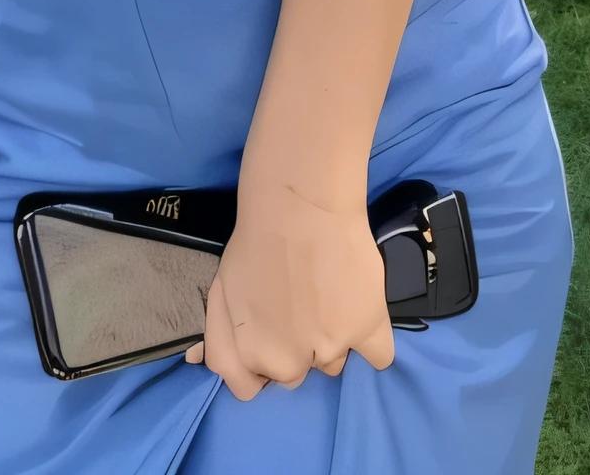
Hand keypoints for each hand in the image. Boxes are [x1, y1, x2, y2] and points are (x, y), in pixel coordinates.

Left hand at [185, 184, 392, 398]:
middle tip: (299, 303)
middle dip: (294, 347)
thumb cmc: (254, 242)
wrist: (299, 203)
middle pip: (295, 372)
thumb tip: (210, 368)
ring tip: (327, 294)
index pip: (251, 385)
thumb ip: (219, 339)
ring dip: (330, 341)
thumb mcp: (219, 291)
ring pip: (333, 363)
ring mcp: (332, 349)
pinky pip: (378, 357)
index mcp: (251, 355)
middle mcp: (291, 363)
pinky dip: (371, 342)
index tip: (268, 328)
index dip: (258, 356)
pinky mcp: (369, 329)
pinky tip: (359, 311)